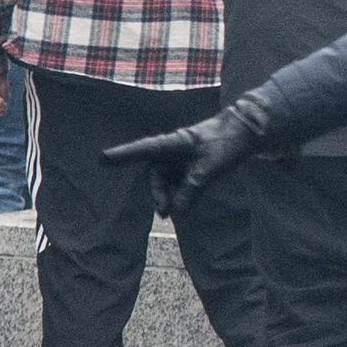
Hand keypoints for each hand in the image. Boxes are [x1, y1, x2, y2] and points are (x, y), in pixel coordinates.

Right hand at [100, 92, 276, 212]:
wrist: (245, 134)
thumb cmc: (225, 143)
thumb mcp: (210, 167)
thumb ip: (192, 188)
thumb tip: (175, 212)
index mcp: (172, 143)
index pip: (144, 149)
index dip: (124, 155)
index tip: (102, 158)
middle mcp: (169, 153)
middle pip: (155, 178)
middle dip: (159, 195)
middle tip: (165, 212)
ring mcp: (176, 162)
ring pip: (166, 185)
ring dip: (171, 198)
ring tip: (181, 207)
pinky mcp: (184, 170)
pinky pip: (177, 188)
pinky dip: (181, 197)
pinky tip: (189, 203)